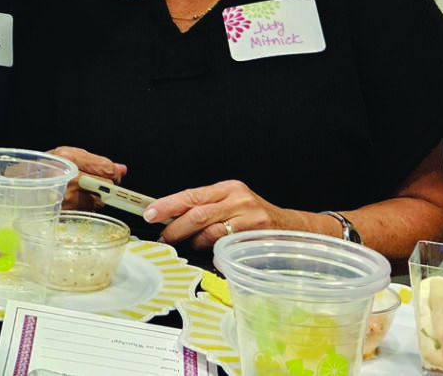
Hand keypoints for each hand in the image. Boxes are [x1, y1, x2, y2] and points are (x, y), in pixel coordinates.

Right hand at [48, 146, 126, 210]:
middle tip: (91, 182)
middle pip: (106, 188)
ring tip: (78, 190)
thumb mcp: (67, 155)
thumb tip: (121, 169)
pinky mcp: (67, 214)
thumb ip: (96, 161)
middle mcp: (70, 180)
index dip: (113, 173)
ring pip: (99, 202)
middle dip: (104, 186)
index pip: (108, 170)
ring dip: (94, 197)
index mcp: (70, 160)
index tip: (113, 174)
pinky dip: (85, 206)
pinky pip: (87, 211)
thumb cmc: (41, 169)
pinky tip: (72, 199)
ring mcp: (68, 200)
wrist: (20, 186)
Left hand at [144, 179, 292, 249]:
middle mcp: (239, 200)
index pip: (191, 195)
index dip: (168, 205)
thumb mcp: (231, 202)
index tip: (151, 214)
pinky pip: (225, 248)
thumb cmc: (255, 217)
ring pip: (210, 233)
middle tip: (163, 238)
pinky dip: (212, 252)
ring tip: (186, 246)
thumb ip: (205, 207)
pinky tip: (208, 253)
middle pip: (198, 214)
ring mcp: (249, 219)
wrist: (291, 230)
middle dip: (175, 229)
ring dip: (192, 243)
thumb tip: (170, 217)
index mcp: (228, 188)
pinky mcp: (256, 238)